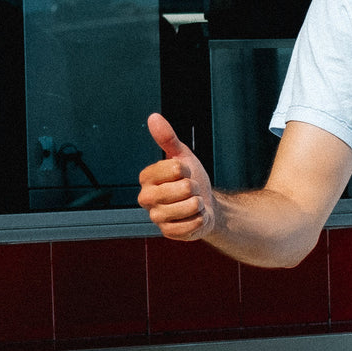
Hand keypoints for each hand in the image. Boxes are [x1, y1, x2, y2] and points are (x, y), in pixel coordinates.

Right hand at [138, 113, 216, 240]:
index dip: (187, 169)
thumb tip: (153, 117)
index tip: (183, 173)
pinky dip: (200, 218)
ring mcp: (156, 217)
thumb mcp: (182, 155)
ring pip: (190, 206)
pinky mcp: (168, 233)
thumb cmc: (191, 179)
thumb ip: (167, 138)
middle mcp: (146, 198)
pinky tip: (193, 217)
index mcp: (146, 178)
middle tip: (189, 190)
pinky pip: (193, 223)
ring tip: (192, 203)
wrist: (206, 204)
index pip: (175, 168)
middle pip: (184, 188)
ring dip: (198, 204)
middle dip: (195, 188)